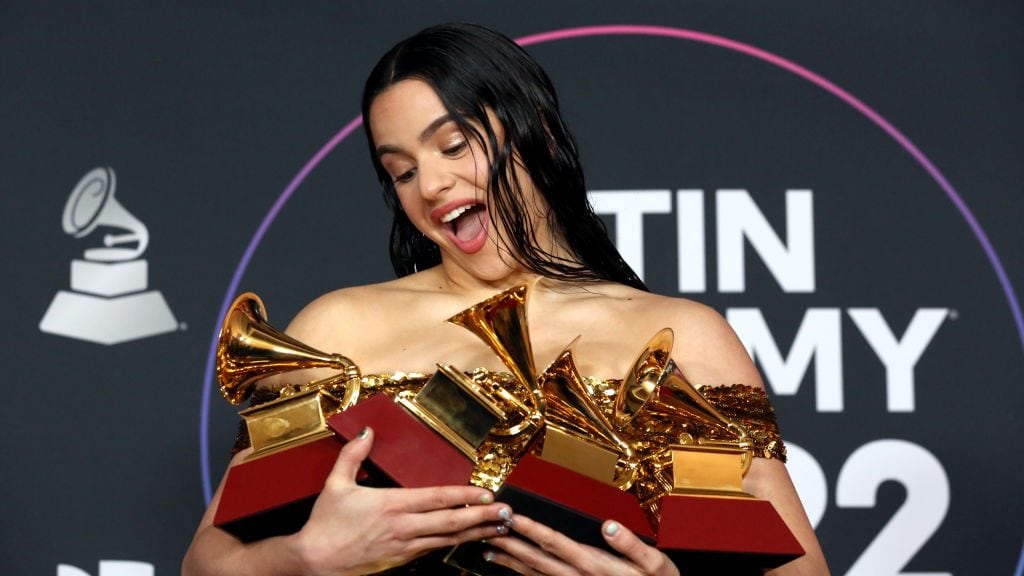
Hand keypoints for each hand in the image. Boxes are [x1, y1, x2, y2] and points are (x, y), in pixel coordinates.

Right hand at [292, 427, 512, 575]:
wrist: (314, 561)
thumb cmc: (325, 524)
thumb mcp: (336, 484)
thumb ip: (354, 455)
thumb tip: (368, 431)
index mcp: (391, 505)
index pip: (436, 499)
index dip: (464, 496)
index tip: (487, 493)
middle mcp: (403, 527)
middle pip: (450, 522)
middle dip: (482, 517)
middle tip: (506, 512)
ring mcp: (404, 547)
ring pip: (447, 539)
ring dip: (475, 533)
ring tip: (499, 528)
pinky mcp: (400, 560)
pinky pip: (433, 550)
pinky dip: (454, 544)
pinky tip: (468, 539)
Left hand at [484, 515, 678, 575]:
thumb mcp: (656, 565)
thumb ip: (632, 545)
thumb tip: (610, 525)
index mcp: (596, 566)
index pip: (557, 544)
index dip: (532, 529)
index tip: (512, 516)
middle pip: (537, 560)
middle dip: (511, 543)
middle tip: (487, 528)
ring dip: (510, 562)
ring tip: (488, 550)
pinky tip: (510, 571)